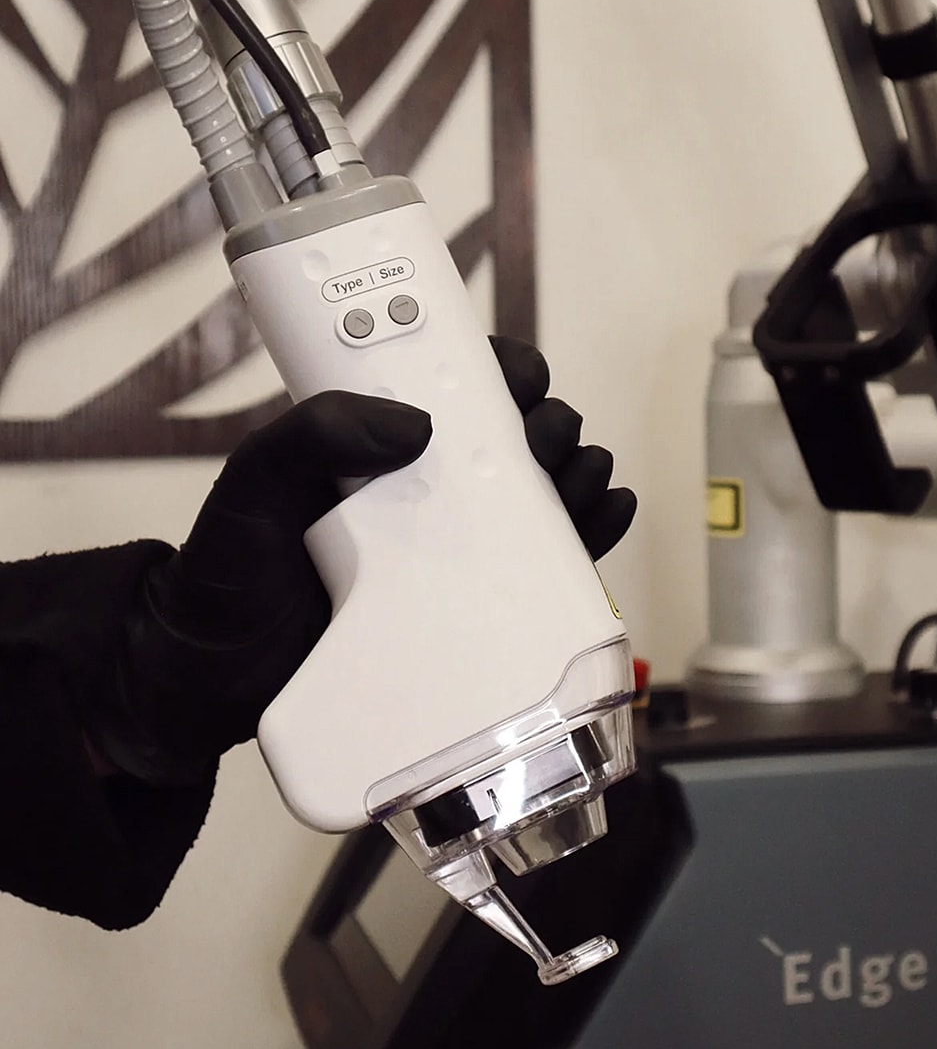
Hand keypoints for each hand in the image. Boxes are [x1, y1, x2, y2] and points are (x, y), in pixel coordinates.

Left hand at [92, 340, 634, 781]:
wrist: (217, 681)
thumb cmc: (231, 574)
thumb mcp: (252, 487)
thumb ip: (311, 435)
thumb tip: (413, 424)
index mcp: (381, 440)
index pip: (459, 383)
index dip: (504, 368)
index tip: (519, 379)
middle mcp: (430, 486)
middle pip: (520, 432)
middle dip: (551, 423)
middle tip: (542, 443)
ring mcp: (460, 546)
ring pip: (549, 489)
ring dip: (581, 470)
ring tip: (580, 481)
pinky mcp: (479, 604)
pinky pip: (551, 562)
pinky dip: (593, 531)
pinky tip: (606, 515)